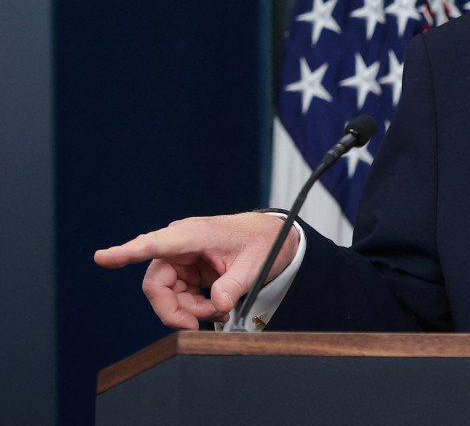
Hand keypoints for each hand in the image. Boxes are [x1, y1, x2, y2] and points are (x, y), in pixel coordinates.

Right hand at [94, 212, 299, 329]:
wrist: (275, 235)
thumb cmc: (263, 241)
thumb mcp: (255, 265)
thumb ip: (233, 286)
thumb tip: (217, 307)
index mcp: (194, 234)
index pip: (155, 244)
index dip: (127, 252)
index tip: (102, 258)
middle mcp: (181, 244)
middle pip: (157, 285)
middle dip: (175, 310)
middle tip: (197, 326)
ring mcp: (182, 257)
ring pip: (167, 294)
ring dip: (189, 311)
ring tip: (219, 312)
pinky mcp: (188, 269)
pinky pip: (179, 295)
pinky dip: (194, 307)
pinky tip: (216, 308)